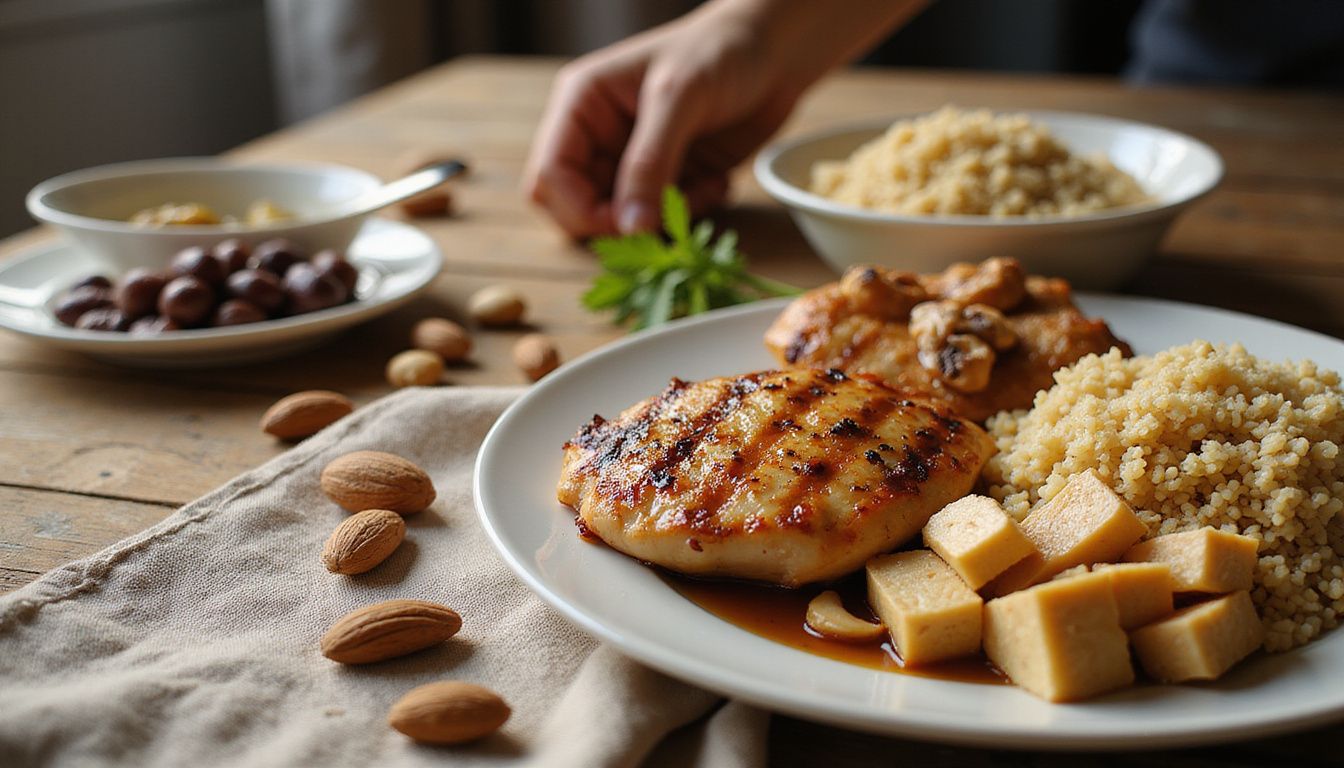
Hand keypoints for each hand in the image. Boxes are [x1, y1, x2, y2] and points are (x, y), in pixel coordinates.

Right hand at [523, 5, 800, 237]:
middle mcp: (599, 138)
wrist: (776, 50)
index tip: (628, 224)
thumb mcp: (679, 99)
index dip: (580, 210)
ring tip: (704, 188)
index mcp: (581, 106)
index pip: (549, 176)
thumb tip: (630, 226)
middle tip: (667, 216)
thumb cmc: (721, 52)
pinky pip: (662, 220)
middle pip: (576, 208)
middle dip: (620, 223)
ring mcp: (633, 162)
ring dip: (663, 220)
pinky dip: (690, 213)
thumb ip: (650, 162)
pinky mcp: (668, 179)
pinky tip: (717, 182)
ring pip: (622, 222)